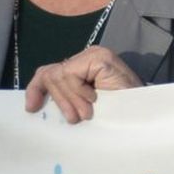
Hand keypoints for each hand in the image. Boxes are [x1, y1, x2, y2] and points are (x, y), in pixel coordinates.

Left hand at [24, 46, 141, 123]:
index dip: (36, 88)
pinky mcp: (99, 58)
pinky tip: (94, 100)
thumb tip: (33, 105)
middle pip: (50, 74)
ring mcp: (93, 55)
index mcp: (82, 68)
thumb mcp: (81, 108)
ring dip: (70, 100)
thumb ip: (64, 99)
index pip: (49, 72)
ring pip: (58, 76)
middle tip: (74, 118)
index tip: (31, 109)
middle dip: (58, 100)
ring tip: (87, 113)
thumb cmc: (115, 116)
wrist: (142, 114)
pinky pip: (70, 75)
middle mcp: (87, 57)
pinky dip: (78, 93)